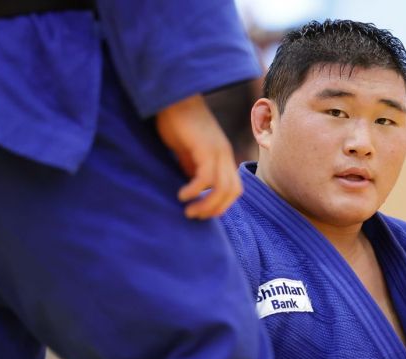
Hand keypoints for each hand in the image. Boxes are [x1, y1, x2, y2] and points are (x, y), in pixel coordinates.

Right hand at [155, 94, 241, 218]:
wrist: (172, 95)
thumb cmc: (176, 121)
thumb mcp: (186, 150)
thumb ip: (192, 167)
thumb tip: (194, 187)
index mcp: (222, 155)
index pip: (234, 189)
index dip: (221, 205)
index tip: (202, 212)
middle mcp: (224, 154)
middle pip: (232, 192)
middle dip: (215, 209)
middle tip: (194, 215)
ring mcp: (216, 150)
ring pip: (222, 187)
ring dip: (206, 205)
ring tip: (189, 210)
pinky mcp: (204, 147)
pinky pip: (206, 177)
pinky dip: (195, 190)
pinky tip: (182, 194)